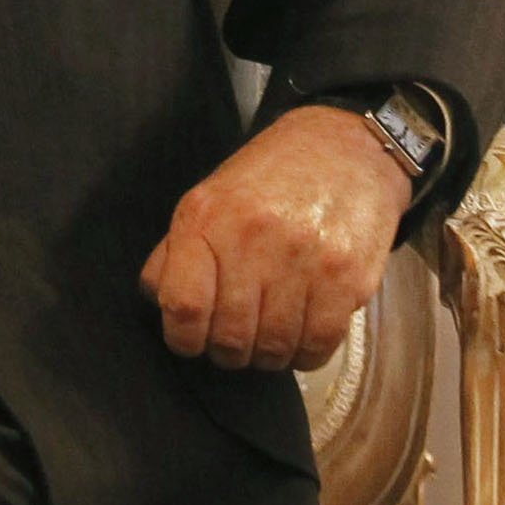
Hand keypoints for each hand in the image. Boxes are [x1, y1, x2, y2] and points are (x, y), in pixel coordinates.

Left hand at [139, 105, 411, 372]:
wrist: (345, 148)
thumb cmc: (269, 179)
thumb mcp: (208, 198)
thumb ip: (175, 251)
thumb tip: (157, 302)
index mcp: (207, 218)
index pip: (183, 306)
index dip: (183, 338)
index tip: (192, 338)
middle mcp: (253, 237)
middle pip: (230, 337)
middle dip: (226, 352)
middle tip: (234, 341)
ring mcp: (304, 258)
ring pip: (274, 348)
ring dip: (266, 356)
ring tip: (268, 337)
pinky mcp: (347, 276)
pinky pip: (318, 346)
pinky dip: (304, 355)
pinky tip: (300, 337)